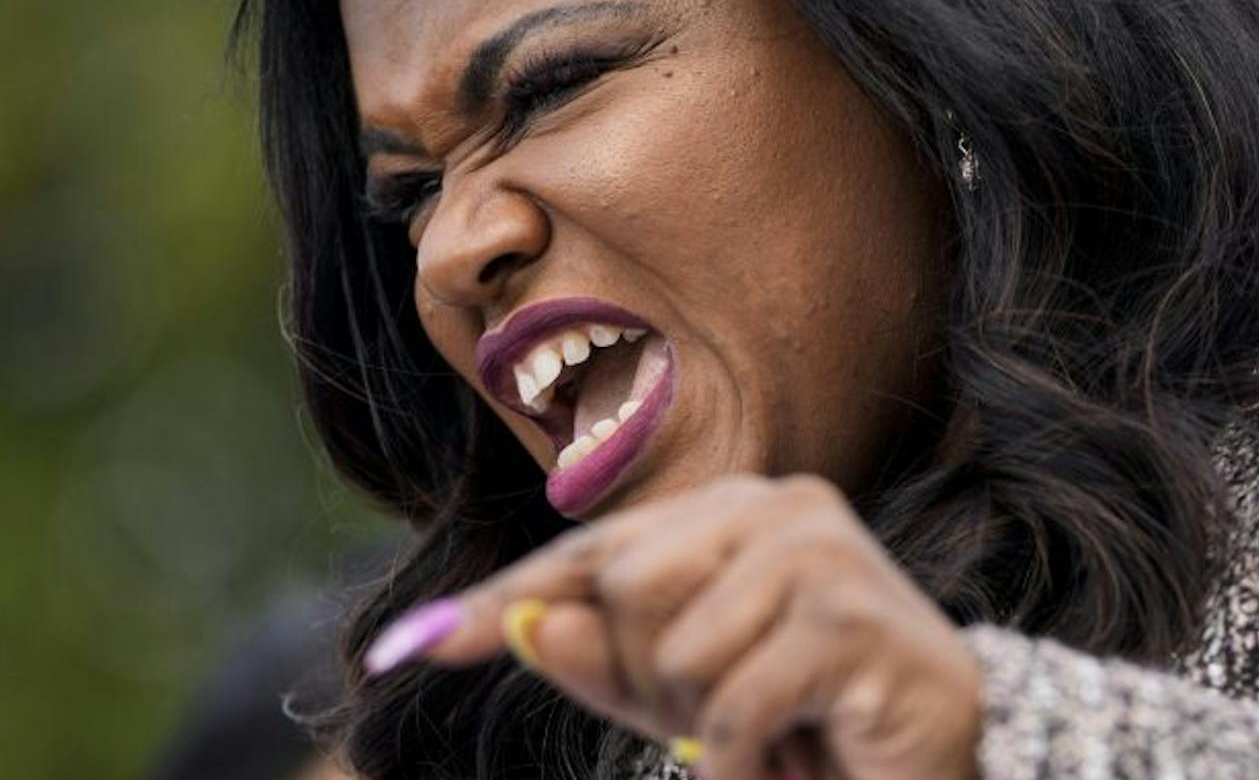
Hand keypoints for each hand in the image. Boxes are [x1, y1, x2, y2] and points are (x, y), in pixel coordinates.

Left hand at [375, 473, 982, 779]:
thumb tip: (525, 621)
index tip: (408, 649)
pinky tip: (804, 758)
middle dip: (653, 683)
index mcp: (737, 510)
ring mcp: (824, 549)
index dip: (503, 601)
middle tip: (730, 725)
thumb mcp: (681, 703)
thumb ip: (603, 659)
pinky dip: (748, 758)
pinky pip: (732, 701)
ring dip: (709, 728)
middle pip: (626, 587)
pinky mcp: (851, 614)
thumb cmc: (804, 733)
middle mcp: (782, 504)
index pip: (595, 551)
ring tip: (779, 738)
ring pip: (676, 648)